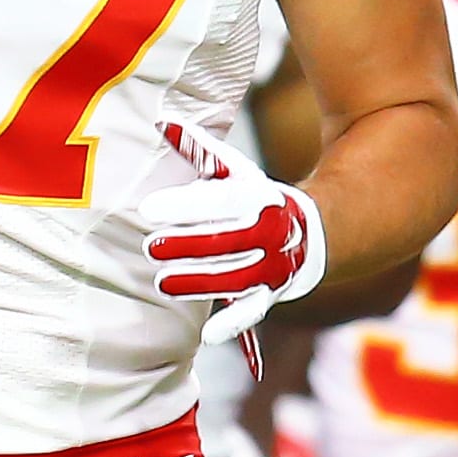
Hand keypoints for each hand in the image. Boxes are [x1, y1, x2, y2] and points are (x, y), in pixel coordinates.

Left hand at [140, 121, 325, 344]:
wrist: (311, 231)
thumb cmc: (254, 197)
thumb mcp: (233, 170)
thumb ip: (198, 148)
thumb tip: (161, 120)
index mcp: (257, 197)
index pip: (216, 201)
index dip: (182, 205)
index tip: (146, 209)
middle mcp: (268, 233)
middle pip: (224, 242)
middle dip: (185, 245)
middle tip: (151, 247)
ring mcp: (271, 266)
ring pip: (234, 278)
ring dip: (197, 282)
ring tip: (162, 281)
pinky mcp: (270, 294)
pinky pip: (252, 311)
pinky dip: (232, 325)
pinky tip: (208, 336)